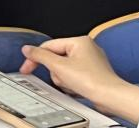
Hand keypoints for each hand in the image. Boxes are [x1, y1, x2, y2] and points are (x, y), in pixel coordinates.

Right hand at [20, 38, 138, 121]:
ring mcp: (90, 61)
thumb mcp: (59, 66)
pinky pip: (73, 75)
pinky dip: (72, 83)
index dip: (36, 57)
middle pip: (56, 58)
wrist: (111, 97)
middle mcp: (86, 48)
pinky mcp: (92, 73)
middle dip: (56, 71)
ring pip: (64, 68)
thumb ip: (40, 56)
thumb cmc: (92, 81)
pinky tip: (78, 88)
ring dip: (64, 78)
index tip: (27, 67)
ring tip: (73, 84)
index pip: (49, 46)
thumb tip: (27, 49)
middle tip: (62, 78)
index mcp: (79, 41)